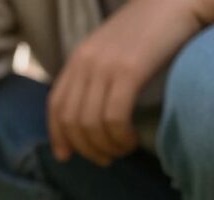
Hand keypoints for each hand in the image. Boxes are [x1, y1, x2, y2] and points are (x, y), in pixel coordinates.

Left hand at [48, 0, 203, 165]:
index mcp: (79, 57)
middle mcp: (85, 61)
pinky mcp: (128, 71)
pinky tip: (130, 140)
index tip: (66, 156)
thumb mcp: (116, 49)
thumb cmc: (157, 27)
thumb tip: (95, 110)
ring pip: (89, 124)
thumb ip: (101, 73)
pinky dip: (119, 137)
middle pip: (70, 120)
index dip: (58, 135)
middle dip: (85, 148)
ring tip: (122, 150)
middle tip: (105, 159)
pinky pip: (112, 118)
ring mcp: (104, 65)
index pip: (55, 104)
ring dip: (105, 146)